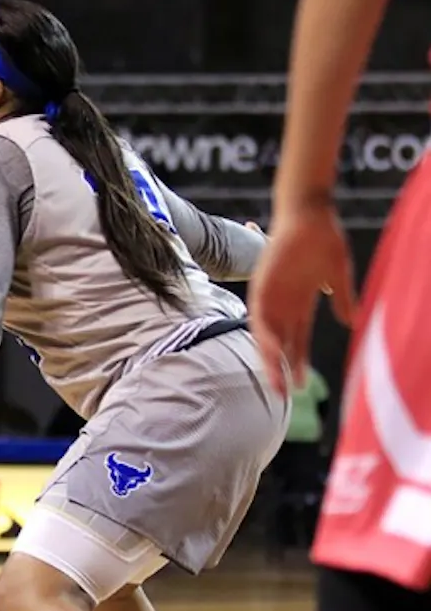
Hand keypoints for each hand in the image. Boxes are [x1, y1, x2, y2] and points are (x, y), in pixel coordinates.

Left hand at [247, 199, 356, 395]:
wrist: (308, 214)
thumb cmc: (323, 240)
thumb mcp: (337, 277)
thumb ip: (342, 300)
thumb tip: (351, 323)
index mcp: (300, 304)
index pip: (297, 341)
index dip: (298, 363)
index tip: (301, 386)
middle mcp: (282, 304)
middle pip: (280, 344)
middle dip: (281, 370)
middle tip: (282, 397)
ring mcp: (271, 296)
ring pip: (266, 336)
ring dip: (269, 360)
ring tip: (274, 385)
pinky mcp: (262, 286)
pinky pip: (260, 316)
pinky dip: (264, 336)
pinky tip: (270, 354)